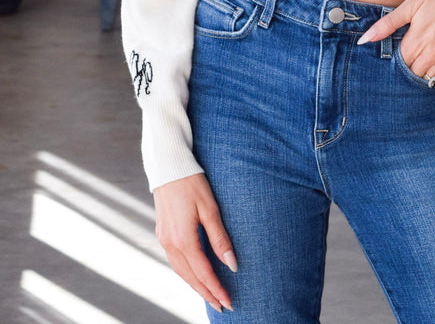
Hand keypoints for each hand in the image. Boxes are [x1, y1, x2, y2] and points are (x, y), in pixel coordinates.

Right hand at [153, 172, 235, 313]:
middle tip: (222, 306)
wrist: (168, 166)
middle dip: (207, 293)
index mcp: (183, 240)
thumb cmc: (192, 184)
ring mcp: (164, 239)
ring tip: (211, 295)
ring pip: (181, 271)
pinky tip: (195, 273)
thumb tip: (232, 264)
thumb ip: (220, 238)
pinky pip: (175, 261)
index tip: (229, 302)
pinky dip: (187, 272)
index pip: (203, 273)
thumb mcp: (210, 209)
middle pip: (190, 277)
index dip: (217, 289)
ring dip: (196, 285)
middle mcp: (170, 244)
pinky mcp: (162, 233)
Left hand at [357, 0, 434, 80]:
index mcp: (415, 43)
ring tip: (420, 57)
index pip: (398, 64)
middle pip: (411, 74)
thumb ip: (387, 25)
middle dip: (407, 66)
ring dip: (421, 71)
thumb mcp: (410, 6)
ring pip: (428, 78)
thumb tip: (365, 39)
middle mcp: (430, 55)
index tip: (396, 49)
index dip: (394, 58)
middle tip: (407, 53)